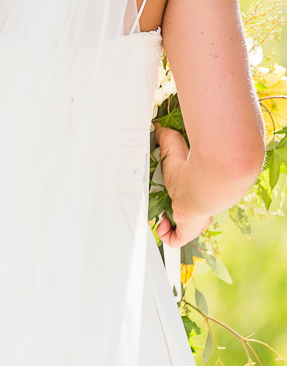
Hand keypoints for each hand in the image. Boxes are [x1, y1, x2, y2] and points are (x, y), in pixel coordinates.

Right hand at [154, 124, 210, 246]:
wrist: (208, 183)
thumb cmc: (193, 166)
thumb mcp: (175, 148)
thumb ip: (167, 137)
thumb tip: (158, 126)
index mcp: (196, 187)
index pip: (193, 196)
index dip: (184, 197)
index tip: (173, 195)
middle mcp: (198, 204)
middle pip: (188, 213)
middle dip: (177, 213)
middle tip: (164, 209)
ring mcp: (194, 218)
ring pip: (183, 227)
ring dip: (171, 225)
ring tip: (161, 220)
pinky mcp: (188, 228)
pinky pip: (177, 239)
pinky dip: (168, 237)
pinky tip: (162, 229)